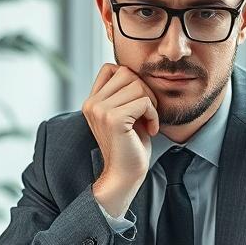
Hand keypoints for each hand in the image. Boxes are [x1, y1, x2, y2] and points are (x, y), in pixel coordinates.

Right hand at [82, 63, 159, 217]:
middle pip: (127, 73)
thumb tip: (138, 70)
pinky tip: (151, 130)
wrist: (124, 176)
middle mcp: (92, 103)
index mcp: (92, 101)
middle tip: (148, 112)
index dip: (131, 81)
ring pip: (137, 84)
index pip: (111, 68)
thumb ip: (124, 93)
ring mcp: (100, 110)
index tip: (137, 104)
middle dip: (144, 90)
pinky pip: (144, 101)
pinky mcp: (114, 119)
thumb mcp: (125, 114)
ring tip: (148, 122)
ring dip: (150, 103)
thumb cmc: (130, 146)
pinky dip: (153, 114)